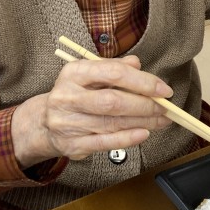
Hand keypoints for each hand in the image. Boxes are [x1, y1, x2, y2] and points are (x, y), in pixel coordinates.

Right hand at [11, 55, 172, 166]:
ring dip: (143, 122)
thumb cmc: (75, 94)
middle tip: (165, 108)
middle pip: (113, 101)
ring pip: (112, 123)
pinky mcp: (72, 145)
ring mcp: (68, 122)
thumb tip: (137, 65)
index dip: (142, 81)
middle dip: (145, 105)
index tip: (163, 89)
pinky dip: (127, 139)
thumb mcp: (90, 74)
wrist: (43, 122)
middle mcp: (67, 96)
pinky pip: (105, 143)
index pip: (113, 73)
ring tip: (161, 121)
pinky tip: (143, 134)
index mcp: (73, 73)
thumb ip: (114, 68)